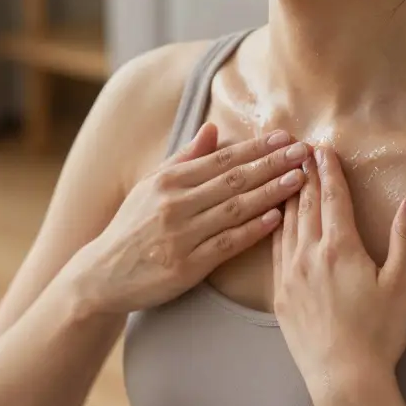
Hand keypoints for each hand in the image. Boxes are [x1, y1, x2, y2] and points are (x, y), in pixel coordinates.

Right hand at [74, 123, 309, 313]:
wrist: (101, 275)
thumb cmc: (130, 229)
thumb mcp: (149, 187)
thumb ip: (184, 159)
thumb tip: (213, 129)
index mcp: (167, 181)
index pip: (221, 159)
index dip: (256, 147)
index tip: (285, 137)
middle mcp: (174, 204)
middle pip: (233, 180)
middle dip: (272, 164)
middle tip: (304, 152)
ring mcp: (180, 236)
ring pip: (234, 209)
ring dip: (270, 192)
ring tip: (299, 180)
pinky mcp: (185, 266)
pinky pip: (226, 244)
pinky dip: (252, 230)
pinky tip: (276, 218)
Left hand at [271, 145, 405, 405]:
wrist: (344, 378)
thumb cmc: (380, 333)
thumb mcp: (403, 284)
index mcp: (340, 248)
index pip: (332, 197)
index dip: (328, 170)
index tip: (322, 148)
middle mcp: (309, 255)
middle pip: (304, 204)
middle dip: (303, 174)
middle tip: (297, 149)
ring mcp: (290, 275)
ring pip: (284, 224)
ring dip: (285, 196)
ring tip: (283, 175)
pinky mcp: (280, 295)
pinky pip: (273, 251)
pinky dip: (274, 228)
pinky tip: (274, 222)